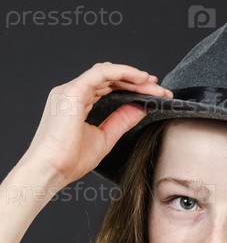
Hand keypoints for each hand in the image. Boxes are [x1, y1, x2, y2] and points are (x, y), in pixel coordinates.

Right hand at [19, 62, 172, 187]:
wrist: (51, 170)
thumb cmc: (69, 160)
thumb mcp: (104, 138)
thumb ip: (121, 121)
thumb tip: (139, 109)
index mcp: (76, 103)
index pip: (107, 88)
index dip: (130, 88)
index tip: (151, 94)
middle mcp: (72, 93)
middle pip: (109, 79)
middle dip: (136, 82)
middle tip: (159, 89)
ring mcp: (70, 90)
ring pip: (107, 73)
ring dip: (133, 77)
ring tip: (153, 84)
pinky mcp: (72, 92)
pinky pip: (101, 74)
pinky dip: (123, 73)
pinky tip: (140, 78)